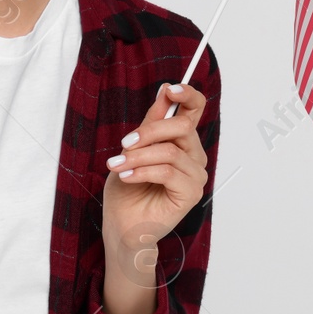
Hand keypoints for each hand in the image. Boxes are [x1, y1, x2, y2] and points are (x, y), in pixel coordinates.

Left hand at [101, 82, 208, 253]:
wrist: (122, 224)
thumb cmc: (127, 188)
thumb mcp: (132, 148)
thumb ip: (151, 122)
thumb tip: (164, 90)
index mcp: (182, 141)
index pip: (195, 110)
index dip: (187, 95)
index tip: (170, 89)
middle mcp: (194, 156)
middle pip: (182, 127)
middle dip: (149, 131)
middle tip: (124, 144)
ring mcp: (196, 175)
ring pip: (170, 151)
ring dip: (138, 157)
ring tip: (117, 165)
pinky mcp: (191, 194)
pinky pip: (167, 172)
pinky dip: (142, 172)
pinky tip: (126, 177)